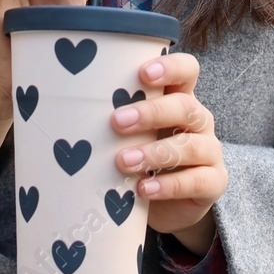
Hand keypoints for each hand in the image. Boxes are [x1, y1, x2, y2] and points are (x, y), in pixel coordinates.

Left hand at [109, 51, 227, 247]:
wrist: (167, 205)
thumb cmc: (142, 158)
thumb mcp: (130, 135)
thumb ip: (115, 119)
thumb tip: (59, 107)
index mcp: (180, 98)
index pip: (187, 70)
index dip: (170, 68)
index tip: (142, 73)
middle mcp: (199, 120)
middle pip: (185, 106)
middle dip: (151, 113)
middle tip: (116, 122)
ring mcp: (210, 151)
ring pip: (191, 145)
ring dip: (155, 153)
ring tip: (123, 162)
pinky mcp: (213, 182)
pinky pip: (197, 180)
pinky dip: (168, 185)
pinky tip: (143, 189)